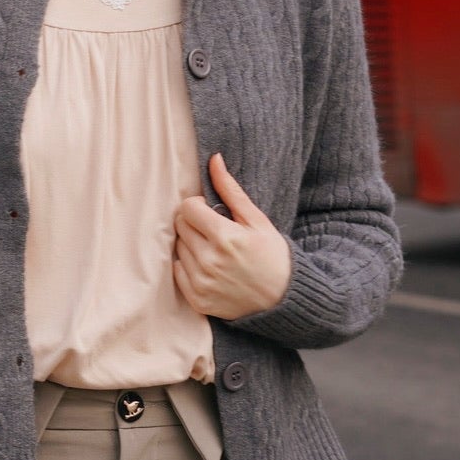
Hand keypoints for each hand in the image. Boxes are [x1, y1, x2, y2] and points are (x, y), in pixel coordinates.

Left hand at [173, 153, 292, 319]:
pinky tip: (209, 267)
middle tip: (214, 231)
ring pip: (177, 247)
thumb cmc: (272, 255)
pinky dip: (188, 266)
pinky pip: (177, 271)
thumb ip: (231, 190)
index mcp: (225, 237)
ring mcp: (201, 282)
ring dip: (191, 244)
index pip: (187, 208)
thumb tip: (213, 159)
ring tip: (214, 250)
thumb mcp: (257, 220)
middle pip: (180, 226)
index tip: (211, 213)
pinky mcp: (197, 299)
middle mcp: (209, 261)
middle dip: (194, 223)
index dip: (198, 206)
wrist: (283, 299)